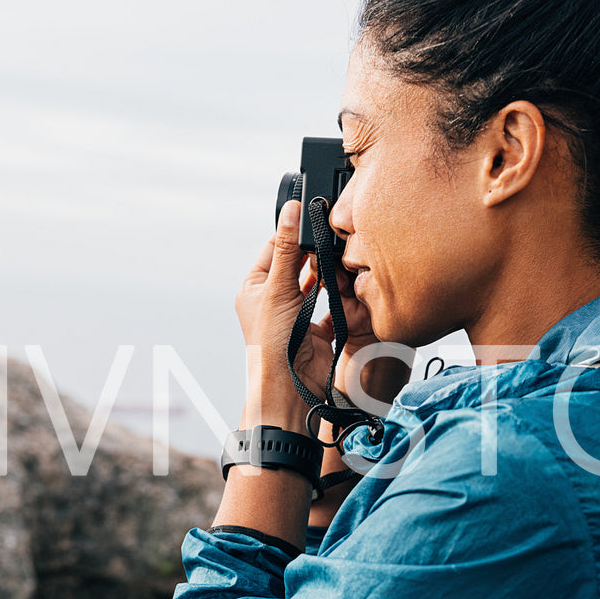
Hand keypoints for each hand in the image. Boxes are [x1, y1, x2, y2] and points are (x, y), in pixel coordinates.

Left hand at [235, 201, 410, 428]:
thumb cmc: (272, 344)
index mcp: (254, 288)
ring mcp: (296, 315)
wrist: (290, 387)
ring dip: (328, 275)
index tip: (312, 218)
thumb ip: (289, 249)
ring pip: (317, 283)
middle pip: (298, 265)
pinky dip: (339, 295)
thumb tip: (292, 211)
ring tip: (338, 263)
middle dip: (314, 255)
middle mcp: (273, 300)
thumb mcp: (278, 288)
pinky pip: (331, 304)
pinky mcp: (316, 328)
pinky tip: (345, 285)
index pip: (275, 248)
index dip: (293, 234)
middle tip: (331, 240)